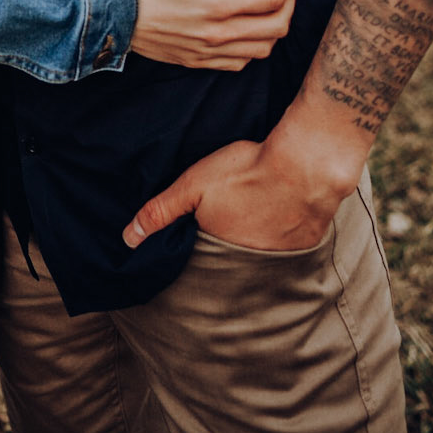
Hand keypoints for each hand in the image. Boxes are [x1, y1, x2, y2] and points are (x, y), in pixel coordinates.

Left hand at [122, 131, 347, 252]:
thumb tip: (128, 239)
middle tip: (229, 222)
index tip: (198, 234)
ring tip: (253, 218)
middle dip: (225, 249)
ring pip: (259, 257)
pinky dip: (280, 237)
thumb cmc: (245, 171)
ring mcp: (279, 261)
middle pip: (230, 262)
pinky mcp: (304, 249)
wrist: (303, 165)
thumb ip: (160, 212)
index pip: (201, 263)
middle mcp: (248, 267)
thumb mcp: (193, 185)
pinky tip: (279, 216)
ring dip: (255, 243)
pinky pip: (286, 250)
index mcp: (217, 253)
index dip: (197, 247)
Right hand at [125, 0, 295, 69]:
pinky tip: (246, 26)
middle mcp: (218, 34)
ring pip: (264, 49)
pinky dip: (255, 45)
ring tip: (268, 3)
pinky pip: (241, 63)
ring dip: (275, 25)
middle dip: (290, 0)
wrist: (105, 10)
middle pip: (278, 27)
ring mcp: (208, 52)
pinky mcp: (197, 61)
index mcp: (217, 3)